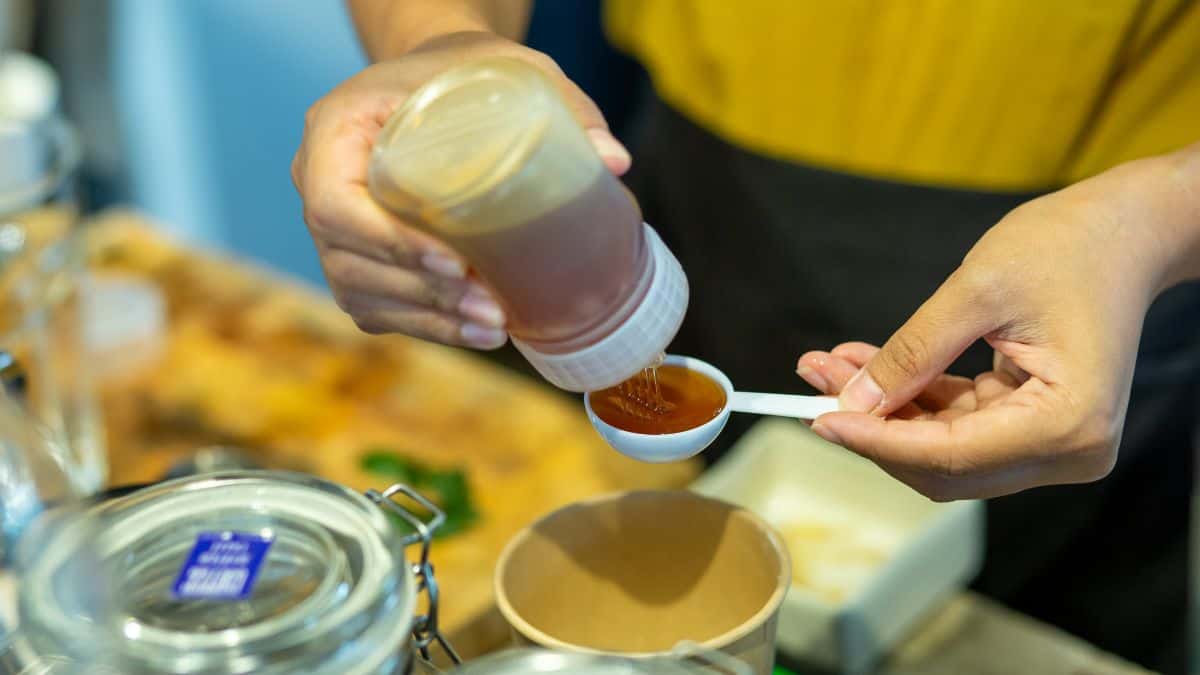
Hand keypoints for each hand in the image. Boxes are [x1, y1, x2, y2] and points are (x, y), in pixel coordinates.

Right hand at [292, 31, 629, 346]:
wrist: (438, 85)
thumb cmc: (469, 72)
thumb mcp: (515, 71)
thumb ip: (563, 108)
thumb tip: (614, 161)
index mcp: (335, 127)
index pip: (335, 202)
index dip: (388, 242)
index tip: (453, 262)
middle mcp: (316, 178)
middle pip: (347, 258)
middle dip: (423, 294)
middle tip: (492, 307)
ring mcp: (334, 226)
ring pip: (360, 292)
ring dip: (428, 319)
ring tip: (494, 327)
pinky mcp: (357, 259)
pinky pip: (378, 307)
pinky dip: (426, 327)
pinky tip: (477, 333)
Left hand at [797, 152, 1196, 500]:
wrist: (1124, 232)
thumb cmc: (1066, 247)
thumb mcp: (976, 291)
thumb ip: (912, 352)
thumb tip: (851, 401)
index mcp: (1067, 422)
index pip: (950, 455)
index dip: (876, 441)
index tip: (819, 416)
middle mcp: (1068, 450)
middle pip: (944, 465)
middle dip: (872, 427)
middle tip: (813, 383)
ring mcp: (1054, 444)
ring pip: (943, 449)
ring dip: (883, 412)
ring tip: (828, 366)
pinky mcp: (1036, 427)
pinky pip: (958, 427)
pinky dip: (911, 399)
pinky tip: (864, 367)